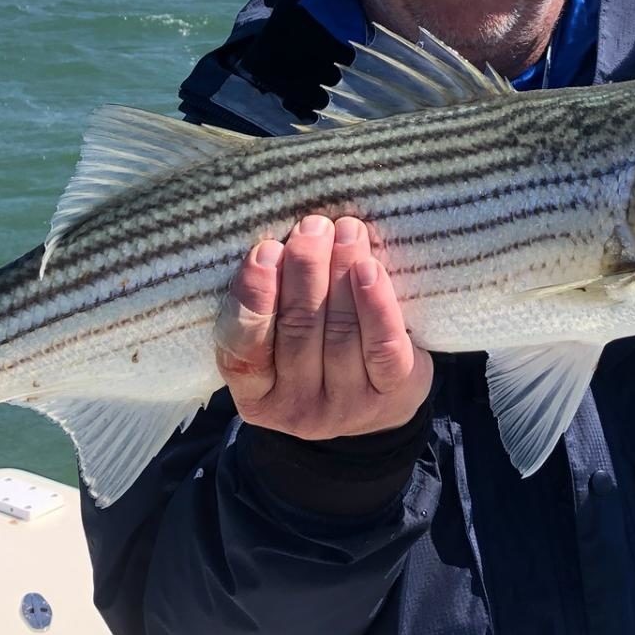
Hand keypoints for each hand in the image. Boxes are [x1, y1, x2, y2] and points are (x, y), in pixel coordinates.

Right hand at [215, 214, 431, 438]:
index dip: (254, 297)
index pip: (244, 350)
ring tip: (346, 230)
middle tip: (312, 226)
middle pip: (298, 330)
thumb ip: (270, 302)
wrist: (382, 396)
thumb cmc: (317, 348)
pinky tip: (370, 268)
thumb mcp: (278, 338)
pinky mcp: (390, 393)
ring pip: (341, 332)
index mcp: (257, 396)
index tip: (266, 250)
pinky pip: (383, 347)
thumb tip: (273, 243)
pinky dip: (375, 304)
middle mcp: (298, 408)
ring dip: (342, 271)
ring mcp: (346, 406)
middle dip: (305, 269)